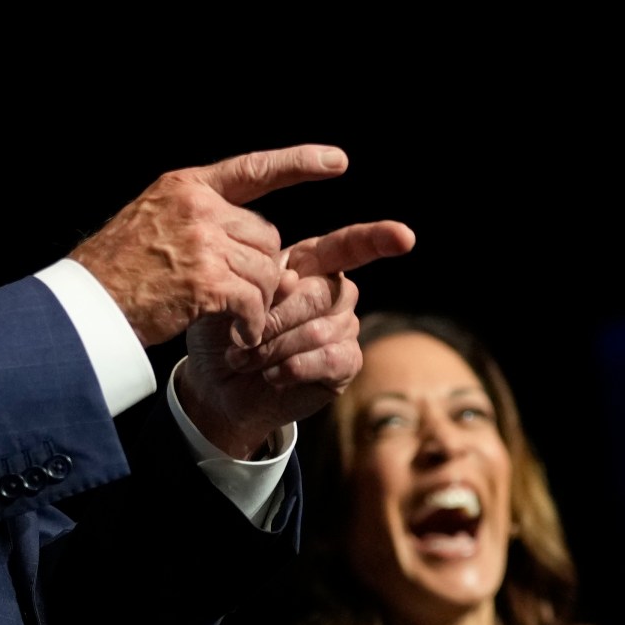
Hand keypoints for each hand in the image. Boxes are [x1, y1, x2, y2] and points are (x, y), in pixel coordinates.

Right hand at [70, 146, 352, 347]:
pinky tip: (238, 337)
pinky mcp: (206, 280)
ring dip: (258, 301)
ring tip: (234, 320)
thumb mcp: (151, 222)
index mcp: (187, 187)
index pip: (253, 169)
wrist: (86, 305)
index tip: (337, 161)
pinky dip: (251, 326)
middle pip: (266, 236)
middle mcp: (198, 207)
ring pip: (265, 271)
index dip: (298, 163)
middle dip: (263, 270)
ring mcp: (202, 242)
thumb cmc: (116, 271)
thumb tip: (246, 235)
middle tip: (242, 298)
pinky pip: (253, 303)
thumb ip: (196, 218)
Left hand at [177, 220, 416, 456]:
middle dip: (275, 320)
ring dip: (275, 349)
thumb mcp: (231, 302)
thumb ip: (260, 287)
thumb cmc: (224, 335)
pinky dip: (294, 368)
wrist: (221, 386)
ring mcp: (344, 327)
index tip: (403, 237)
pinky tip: (273, 375)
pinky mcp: (346, 363)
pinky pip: (330, 359)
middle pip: (320, 294)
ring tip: (246, 360)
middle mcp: (335, 291)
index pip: (349, 246)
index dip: (377, 239)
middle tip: (239, 341)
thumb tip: (291, 281)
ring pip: (320, 331)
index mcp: (310, 265)